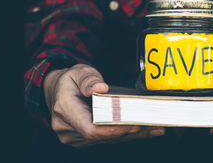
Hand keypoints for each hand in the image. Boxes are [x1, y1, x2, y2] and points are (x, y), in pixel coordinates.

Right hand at [43, 64, 164, 146]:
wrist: (56, 91)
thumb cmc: (70, 80)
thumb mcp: (78, 71)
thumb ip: (89, 79)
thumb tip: (101, 88)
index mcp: (64, 109)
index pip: (91, 129)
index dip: (114, 129)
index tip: (135, 124)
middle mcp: (67, 128)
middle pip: (103, 136)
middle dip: (130, 131)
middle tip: (155, 123)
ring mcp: (74, 137)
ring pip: (107, 140)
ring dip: (132, 134)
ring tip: (156, 126)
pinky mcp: (83, 140)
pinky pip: (106, 139)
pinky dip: (125, 134)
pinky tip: (146, 129)